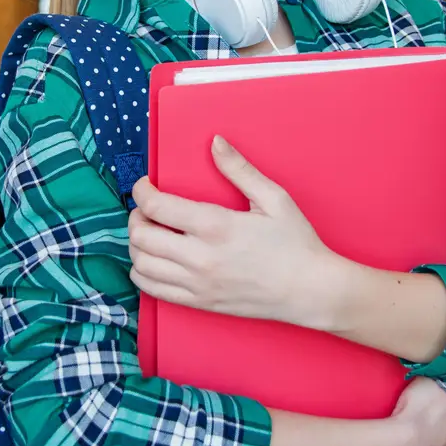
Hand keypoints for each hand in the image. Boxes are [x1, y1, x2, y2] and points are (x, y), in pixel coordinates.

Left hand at [127, 135, 341, 324]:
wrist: (310, 291)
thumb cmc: (296, 243)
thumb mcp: (274, 198)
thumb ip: (239, 169)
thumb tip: (215, 142)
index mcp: (216, 226)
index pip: (156, 207)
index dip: (141, 191)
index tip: (144, 185)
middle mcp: (200, 257)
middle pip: (141, 236)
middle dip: (135, 216)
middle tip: (146, 208)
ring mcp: (197, 283)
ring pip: (141, 264)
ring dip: (137, 245)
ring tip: (150, 233)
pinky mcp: (199, 303)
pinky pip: (153, 290)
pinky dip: (142, 273)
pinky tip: (154, 260)